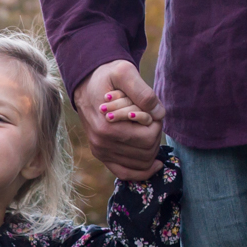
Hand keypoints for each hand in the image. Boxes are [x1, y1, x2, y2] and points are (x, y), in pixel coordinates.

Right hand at [74, 60, 164, 181]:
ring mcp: (101, 152)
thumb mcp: (125, 72)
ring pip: (141, 164)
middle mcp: (102, 144)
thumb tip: (158, 114)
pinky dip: (143, 172)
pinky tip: (156, 164)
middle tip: (150, 119)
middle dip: (155, 135)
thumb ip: (143, 92)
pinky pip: (126, 173)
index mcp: (107, 127)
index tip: (151, 110)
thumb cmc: (107, 77)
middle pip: (146, 152)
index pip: (148, 138)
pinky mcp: (102, 156)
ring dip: (151, 148)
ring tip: (148, 130)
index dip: (157, 124)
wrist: (87, 84)